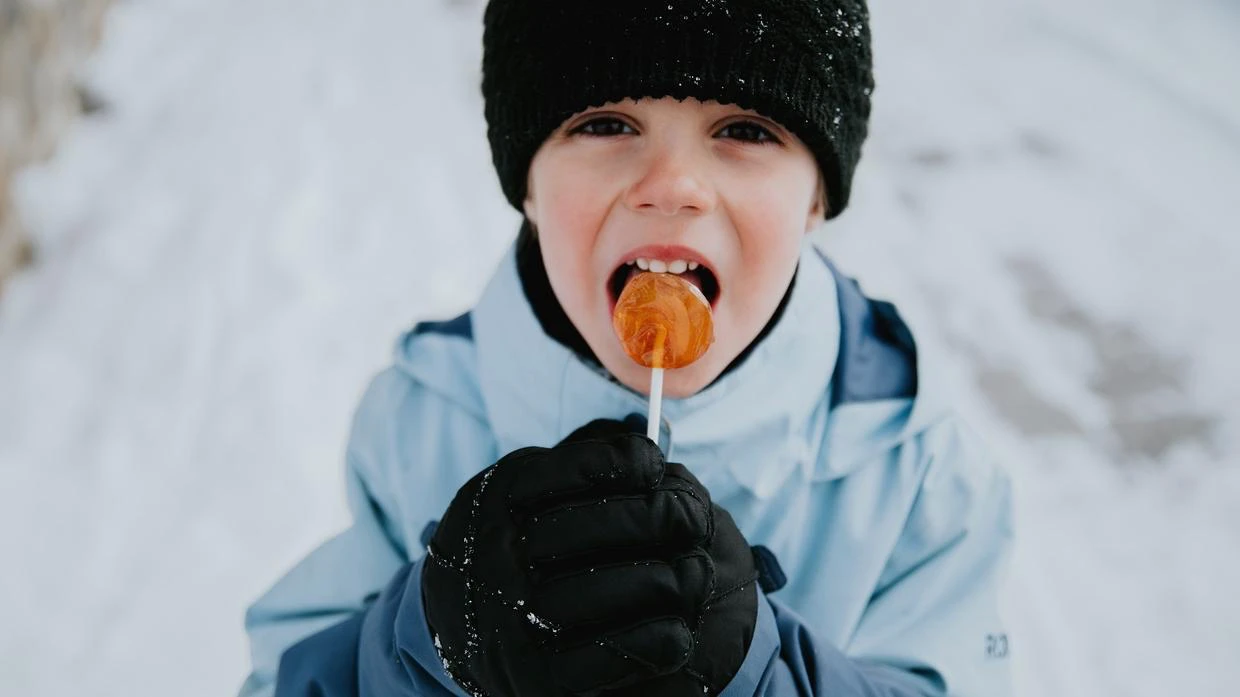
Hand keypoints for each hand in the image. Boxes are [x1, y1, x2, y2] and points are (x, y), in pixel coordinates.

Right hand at [421, 418, 759, 695]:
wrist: (453, 627)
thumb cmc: (515, 542)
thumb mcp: (526, 487)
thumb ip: (579, 458)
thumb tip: (644, 438)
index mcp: (498, 499)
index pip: (577, 469)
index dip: (631, 462)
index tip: (658, 467)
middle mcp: (496, 557)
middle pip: (594, 528)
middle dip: (661, 518)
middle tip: (695, 519)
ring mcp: (511, 621)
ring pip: (605, 592)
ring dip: (668, 581)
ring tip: (696, 573)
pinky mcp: (535, 680)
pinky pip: (610, 657)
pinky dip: (658, 639)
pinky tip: (680, 627)